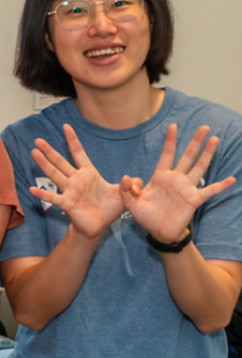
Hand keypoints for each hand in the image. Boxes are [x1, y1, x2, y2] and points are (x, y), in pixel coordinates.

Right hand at [28, 124, 124, 239]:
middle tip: (37, 140)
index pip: (79, 153)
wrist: (100, 225)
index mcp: (89, 173)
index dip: (73, 140)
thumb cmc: (109, 208)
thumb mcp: (124, 194)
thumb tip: (135, 178)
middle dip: (49, 151)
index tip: (66, 126)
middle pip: (60, 162)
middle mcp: (76, 180)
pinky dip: (43, 194)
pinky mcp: (67, 204)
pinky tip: (32, 189)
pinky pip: (53, 198)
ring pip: (54, 174)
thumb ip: (130, 185)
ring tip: (34, 153)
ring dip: (44, 164)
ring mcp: (70, 191)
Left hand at [119, 124, 235, 245]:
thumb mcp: (130, 202)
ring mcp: (187, 188)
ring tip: (215, 139)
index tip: (174, 126)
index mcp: (160, 176)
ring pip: (199, 167)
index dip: (170, 141)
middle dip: (195, 142)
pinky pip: (210, 191)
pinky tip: (231, 179)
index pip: (167, 154)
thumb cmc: (145, 216)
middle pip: (187, 156)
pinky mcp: (194, 199)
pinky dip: (220, 186)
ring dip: (208, 154)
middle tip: (204, 127)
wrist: (158, 232)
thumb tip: (127, 177)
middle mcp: (176, 179)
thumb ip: (127, 190)